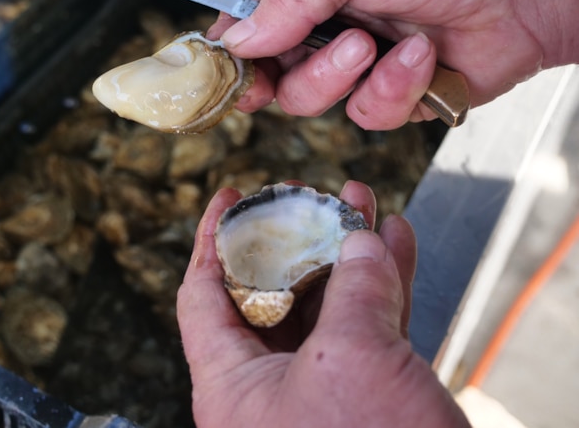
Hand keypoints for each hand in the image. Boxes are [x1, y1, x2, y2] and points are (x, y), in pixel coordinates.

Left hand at [176, 180, 470, 427]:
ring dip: (347, 254)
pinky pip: (367, 331)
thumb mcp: (352, 362)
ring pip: (325, 308)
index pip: (202, 298)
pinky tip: (395, 243)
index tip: (227, 197)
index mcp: (232, 387)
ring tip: (360, 203)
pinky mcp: (366, 401)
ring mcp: (320, 394)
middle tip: (309, 196)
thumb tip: (363, 241)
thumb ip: (356, 292)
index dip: (210, 241)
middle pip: (269, 294)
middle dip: (295, 239)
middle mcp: (268, 389)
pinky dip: (383, 288)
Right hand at [208, 0, 578, 128]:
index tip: (220, 67)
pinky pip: (367, 115)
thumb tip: (235, 44)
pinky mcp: (396, 95)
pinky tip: (420, 57)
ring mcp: (360, 61)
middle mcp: (328, 22)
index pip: (246, 15)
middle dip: (279, 72)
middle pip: (269, 70)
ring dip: (341, 75)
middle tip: (290, 65)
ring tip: (376, 44)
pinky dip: (393, 90)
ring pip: (312, 100)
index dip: (229, 45)